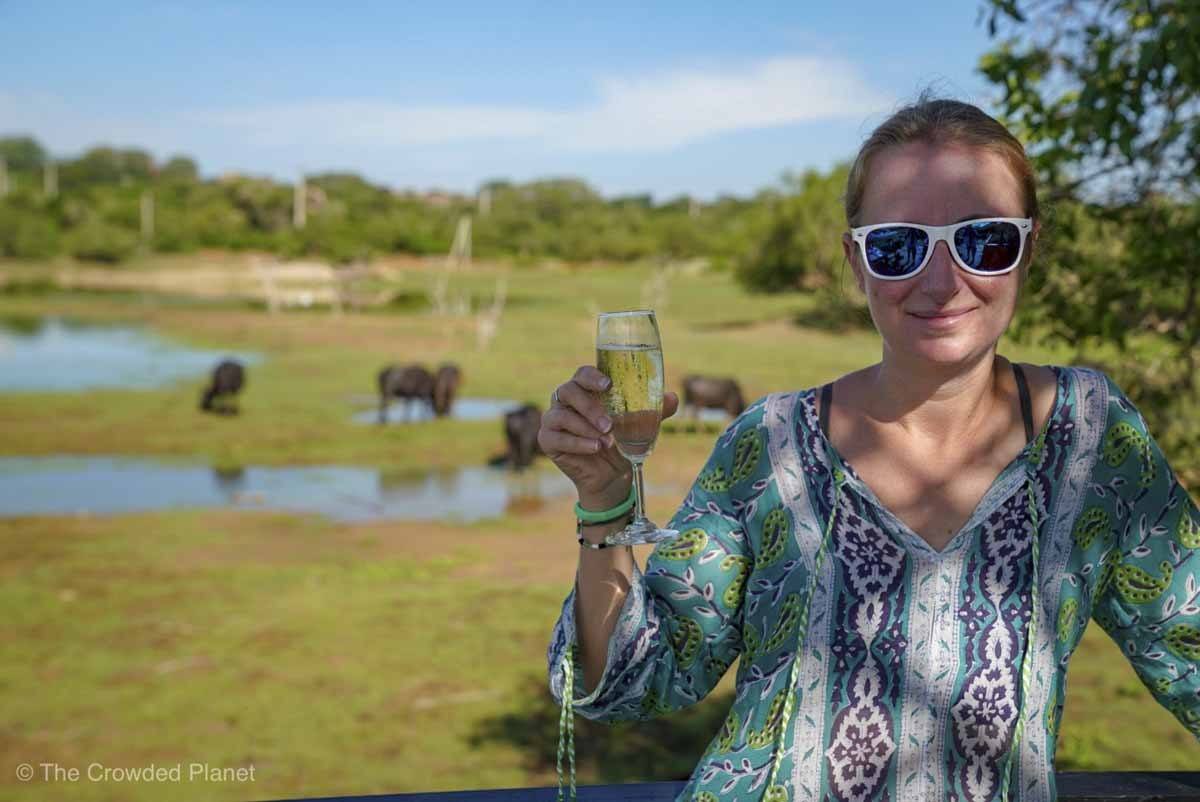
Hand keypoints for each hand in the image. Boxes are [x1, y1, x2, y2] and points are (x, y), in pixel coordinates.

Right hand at [539, 366, 678, 504]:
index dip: (592, 376)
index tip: (608, 384)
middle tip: (609, 423)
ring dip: (585, 427)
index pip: (582, 374)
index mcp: (586, 390)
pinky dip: (577, 442)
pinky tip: (595, 448)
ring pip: (560, 415)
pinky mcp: (548, 440)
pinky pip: (556, 437)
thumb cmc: (623, 442)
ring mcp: (553, 420)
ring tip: (607, 440)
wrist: (612, 476)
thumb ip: (654, 411)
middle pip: (568, 391)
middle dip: (589, 406)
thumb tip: (672, 398)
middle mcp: (565, 401)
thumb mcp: (640, 426)